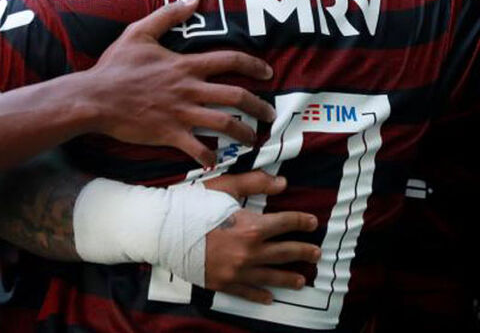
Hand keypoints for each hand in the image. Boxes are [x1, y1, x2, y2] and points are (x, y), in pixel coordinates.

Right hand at [87, 0, 274, 166]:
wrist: (95, 98)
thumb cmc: (116, 66)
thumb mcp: (140, 32)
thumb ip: (168, 15)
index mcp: (186, 65)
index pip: (230, 60)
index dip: (254, 65)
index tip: (268, 73)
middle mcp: (189, 89)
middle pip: (236, 96)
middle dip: (259, 106)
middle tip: (270, 114)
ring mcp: (181, 114)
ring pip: (224, 124)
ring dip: (244, 133)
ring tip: (254, 140)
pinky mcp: (169, 134)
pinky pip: (197, 149)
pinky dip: (209, 158)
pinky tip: (215, 163)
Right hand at [203, 172, 320, 303]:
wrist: (163, 231)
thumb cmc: (192, 205)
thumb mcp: (225, 187)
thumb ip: (255, 183)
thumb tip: (283, 182)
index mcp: (252, 227)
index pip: (286, 223)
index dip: (302, 221)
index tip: (312, 222)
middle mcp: (249, 252)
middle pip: (285, 252)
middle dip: (303, 252)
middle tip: (316, 253)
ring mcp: (237, 271)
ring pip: (271, 276)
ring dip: (289, 278)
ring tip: (301, 281)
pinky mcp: (223, 283)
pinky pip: (247, 292)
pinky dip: (259, 295)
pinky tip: (269, 298)